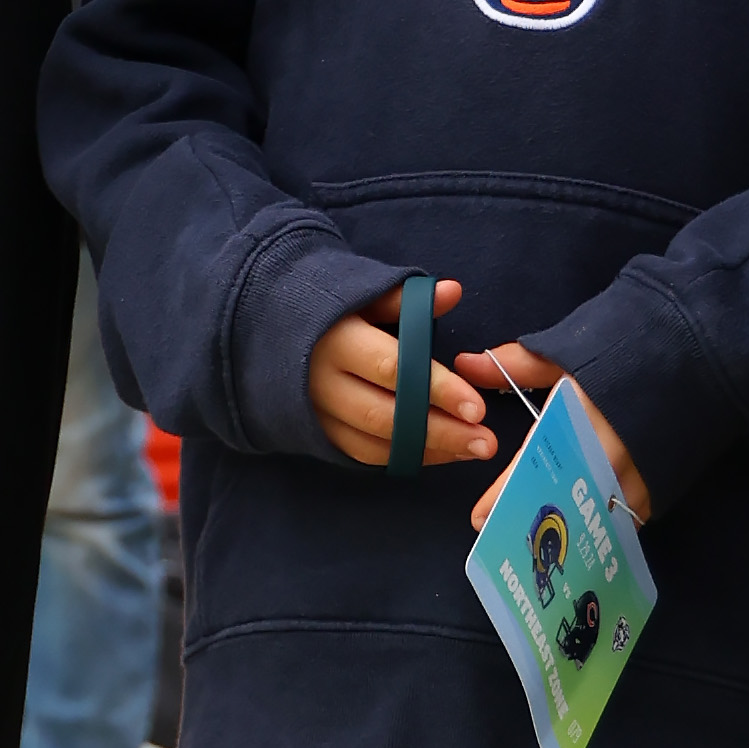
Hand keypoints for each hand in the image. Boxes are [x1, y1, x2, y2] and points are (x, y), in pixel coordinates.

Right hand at [307, 279, 496, 474]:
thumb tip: (453, 291)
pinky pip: (364, 454)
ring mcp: (317, 413)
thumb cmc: (324, 306)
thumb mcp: (359, 292)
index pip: (394, 369)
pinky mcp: (317, 433)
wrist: (262, 327)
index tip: (477, 407)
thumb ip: (406, 299)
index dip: (437, 390)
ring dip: (428, 450)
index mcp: (336, 340)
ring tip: (472, 449)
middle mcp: (322, 382)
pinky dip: (405, 456)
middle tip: (486, 442)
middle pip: (386, 416)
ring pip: (376, 443)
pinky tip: (440, 452)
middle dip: (441, 432)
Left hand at [464, 345, 649, 532]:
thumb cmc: (630, 348)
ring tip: (546, 536)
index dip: (504, 492)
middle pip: (561, 498)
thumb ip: (518, 365)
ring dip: (570, 523)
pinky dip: (606, 520)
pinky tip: (587, 527)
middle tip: (510, 532)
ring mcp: (639, 476)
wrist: (702, 350)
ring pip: (595, 514)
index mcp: (578, 421)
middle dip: (535, 514)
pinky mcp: (662, 487)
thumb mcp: (570, 351)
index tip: (479, 516)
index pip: (533, 465)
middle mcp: (607, 456)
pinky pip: (627, 515)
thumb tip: (466, 364)